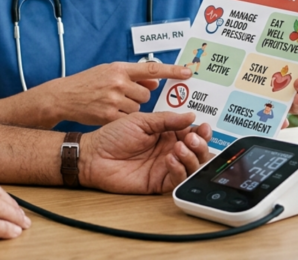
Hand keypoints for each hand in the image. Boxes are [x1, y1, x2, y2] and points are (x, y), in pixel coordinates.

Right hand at [39, 62, 192, 125]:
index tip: (188, 72)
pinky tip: (109, 113)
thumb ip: (133, 76)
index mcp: (120, 68)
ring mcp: (114, 99)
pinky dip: (122, 117)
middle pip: (146, 94)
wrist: (64, 96)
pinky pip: (128, 118)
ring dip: (130, 108)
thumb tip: (155, 82)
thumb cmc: (87, 83)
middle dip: (138, 97)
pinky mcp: (110, 115)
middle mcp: (119, 82)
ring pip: (138, 108)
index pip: (152, 68)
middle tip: (122, 96)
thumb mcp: (108, 72)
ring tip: (112, 104)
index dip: (172, 70)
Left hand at [80, 111, 211, 193]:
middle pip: (197, 151)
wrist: (94, 155)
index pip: (192, 133)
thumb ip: (166, 120)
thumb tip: (191, 116)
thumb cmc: (113, 136)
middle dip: (200, 144)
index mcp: (166, 133)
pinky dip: (179, 169)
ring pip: (192, 166)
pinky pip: (178, 179)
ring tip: (180, 147)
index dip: (201, 131)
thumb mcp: (141, 121)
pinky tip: (171, 158)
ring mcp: (166, 167)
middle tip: (193, 138)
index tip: (203, 127)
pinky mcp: (159, 182)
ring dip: (192, 156)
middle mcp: (169, 150)